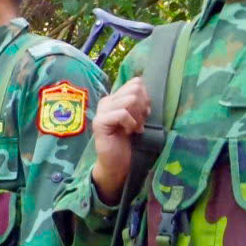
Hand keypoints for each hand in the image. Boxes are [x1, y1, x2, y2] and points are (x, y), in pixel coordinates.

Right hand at [89, 78, 150, 203]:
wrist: (117, 162)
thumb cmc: (127, 140)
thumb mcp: (137, 116)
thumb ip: (139, 100)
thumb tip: (142, 83)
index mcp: (115, 97)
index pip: (135, 83)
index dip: (145, 97)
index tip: (144, 114)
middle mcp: (107, 101)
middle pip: (134, 89)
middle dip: (143, 106)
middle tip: (140, 122)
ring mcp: (101, 111)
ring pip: (129, 99)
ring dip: (137, 116)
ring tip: (134, 128)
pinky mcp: (100, 122)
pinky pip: (122, 113)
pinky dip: (130, 123)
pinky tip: (129, 132)